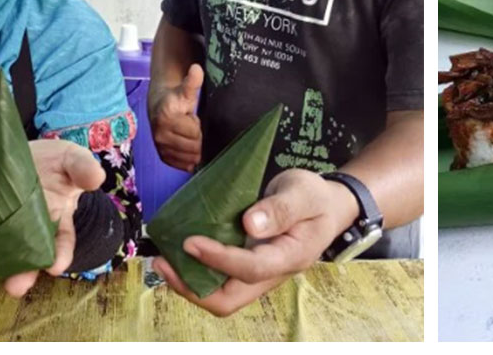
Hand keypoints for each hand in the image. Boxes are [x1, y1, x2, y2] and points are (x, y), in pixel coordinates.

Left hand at [0, 139, 106, 297]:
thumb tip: (96, 178)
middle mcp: (32, 234)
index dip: (61, 256)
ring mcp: (4, 232)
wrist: (17, 152)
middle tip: (16, 287)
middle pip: (29, 259)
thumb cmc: (52, 161)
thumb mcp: (70, 159)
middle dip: (23, 275)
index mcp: (58, 221)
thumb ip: (81, 167)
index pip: (62, 243)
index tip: (56, 267)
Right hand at [151, 64, 202, 171]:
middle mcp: (160, 134)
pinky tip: (187, 149)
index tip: (190, 117)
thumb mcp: (186, 90)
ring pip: (188, 158)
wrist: (158, 106)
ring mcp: (159, 146)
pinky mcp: (161, 155)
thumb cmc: (176, 99)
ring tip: (186, 135)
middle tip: (189, 127)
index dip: (197, 125)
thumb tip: (196, 68)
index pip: (195, 133)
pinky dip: (187, 160)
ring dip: (193, 148)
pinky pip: (179, 165)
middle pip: (193, 147)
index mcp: (167, 117)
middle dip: (196, 137)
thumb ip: (192, 81)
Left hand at [152, 168, 357, 316]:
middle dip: (192, 289)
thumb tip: (250, 224)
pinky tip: (180, 254)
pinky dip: (196, 272)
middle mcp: (273, 273)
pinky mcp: (249, 267)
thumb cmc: (315, 197)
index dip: (218, 259)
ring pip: (221, 295)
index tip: (190, 241)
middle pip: (230, 300)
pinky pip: (220, 281)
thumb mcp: (303, 192)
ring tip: (164, 260)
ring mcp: (260, 274)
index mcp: (291, 256)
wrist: (328, 206)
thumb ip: (280, 208)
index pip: (251, 268)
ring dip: (189, 284)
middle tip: (163, 263)